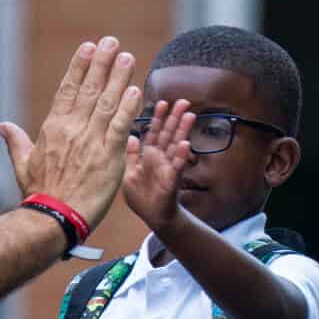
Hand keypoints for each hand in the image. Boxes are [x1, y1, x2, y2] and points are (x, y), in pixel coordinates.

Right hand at [0, 36, 143, 233]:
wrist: (53, 217)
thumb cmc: (39, 194)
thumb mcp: (23, 164)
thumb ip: (16, 141)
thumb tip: (2, 126)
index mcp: (53, 128)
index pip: (68, 90)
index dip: (79, 67)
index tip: (88, 48)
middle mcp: (72, 129)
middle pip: (89, 89)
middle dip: (101, 63)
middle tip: (111, 42)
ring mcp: (91, 141)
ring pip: (107, 102)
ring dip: (118, 78)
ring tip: (127, 57)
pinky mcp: (108, 156)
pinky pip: (120, 126)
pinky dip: (128, 107)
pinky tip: (135, 89)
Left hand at [123, 99, 195, 233]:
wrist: (153, 217)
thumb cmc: (141, 197)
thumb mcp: (128, 173)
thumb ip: (131, 156)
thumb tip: (131, 137)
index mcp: (149, 155)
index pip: (154, 132)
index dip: (158, 118)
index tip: (162, 102)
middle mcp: (160, 158)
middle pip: (169, 134)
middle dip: (175, 118)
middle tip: (184, 102)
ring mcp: (168, 167)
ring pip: (177, 146)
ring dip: (183, 131)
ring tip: (190, 116)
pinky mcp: (172, 180)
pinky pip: (177, 166)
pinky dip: (182, 156)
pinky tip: (186, 145)